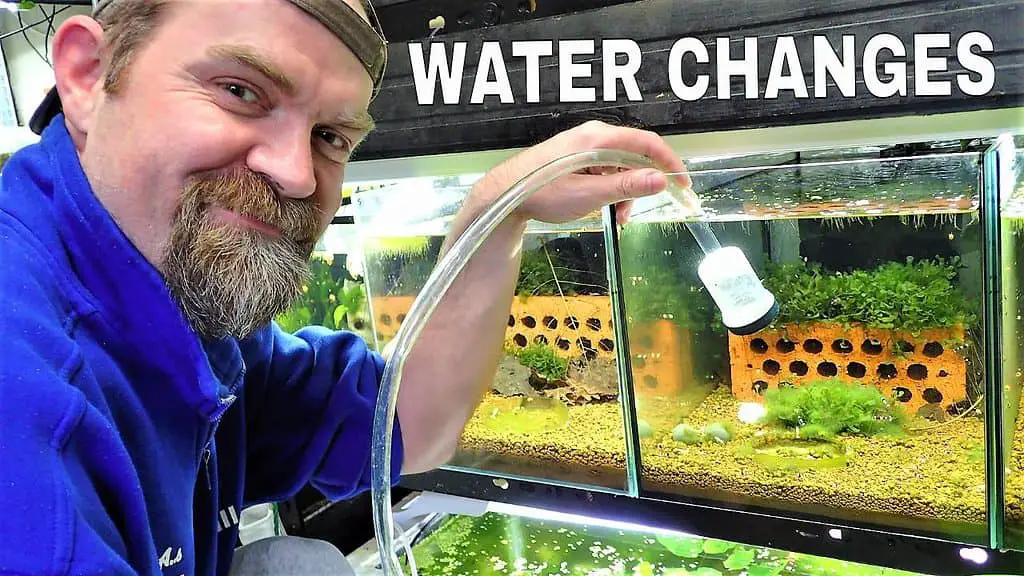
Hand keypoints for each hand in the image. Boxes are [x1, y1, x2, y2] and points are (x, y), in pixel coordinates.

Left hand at [471, 120, 692, 224]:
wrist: (506, 194)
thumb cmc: (542, 192)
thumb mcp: (589, 195)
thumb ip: (626, 186)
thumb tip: (660, 180)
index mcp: (598, 138)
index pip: (647, 143)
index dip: (669, 163)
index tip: (682, 185)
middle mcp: (593, 135)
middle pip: (635, 155)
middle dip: (641, 185)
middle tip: (637, 211)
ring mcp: (584, 144)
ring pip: (620, 165)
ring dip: (625, 191)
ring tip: (616, 216)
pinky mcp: (577, 156)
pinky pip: (606, 168)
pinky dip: (611, 187)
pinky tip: (603, 206)